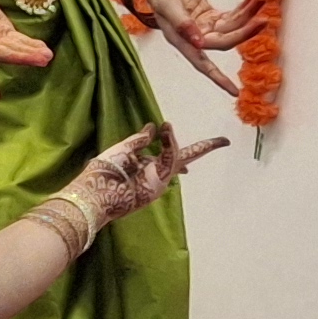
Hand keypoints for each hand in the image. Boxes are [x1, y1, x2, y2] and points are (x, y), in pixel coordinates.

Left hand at [68, 124, 227, 226]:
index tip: (176, 130)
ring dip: (171, 142)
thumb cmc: (102, 172)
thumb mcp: (122, 150)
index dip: (172, 142)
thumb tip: (153, 126)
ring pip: (176, 157)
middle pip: (184, 158)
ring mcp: (159, 180)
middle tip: (224, 141)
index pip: (165, 152)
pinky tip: (165, 131)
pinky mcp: (160, 184)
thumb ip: (140, 140)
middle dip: (204, 149)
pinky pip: (169, 161)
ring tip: (166, 128)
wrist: (94, 192)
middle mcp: (155, 173)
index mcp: (145, 164)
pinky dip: (169, 146)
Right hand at [132, 0, 267, 97]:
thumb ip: (181, 22)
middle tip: (263, 19)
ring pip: (232, 27)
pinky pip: (232, 16)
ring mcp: (203, 27)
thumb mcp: (166, 3)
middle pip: (225, 41)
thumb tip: (198, 43)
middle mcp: (193, 38)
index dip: (218, 78)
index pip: (202, 63)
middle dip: (245, 32)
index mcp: (180, 40)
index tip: (235, 91)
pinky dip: (244, 9)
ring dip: (248, 14)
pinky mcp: (210, 16)